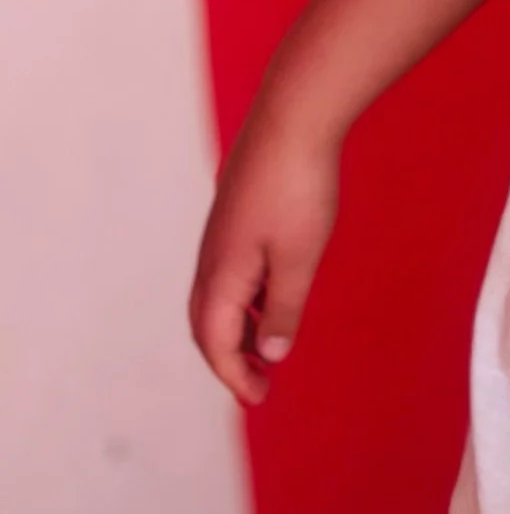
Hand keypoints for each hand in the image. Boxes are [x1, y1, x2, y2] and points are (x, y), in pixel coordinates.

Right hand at [189, 110, 340, 403]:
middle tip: (258, 383)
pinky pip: (229, 267)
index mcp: (220, 274)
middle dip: (228, 358)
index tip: (259, 399)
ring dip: (236, 325)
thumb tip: (268, 355)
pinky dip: (244, 293)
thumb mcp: (299, 258)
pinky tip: (273, 289)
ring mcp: (221, 230)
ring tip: (267, 344)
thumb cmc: (299, 187)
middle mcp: (211, 255)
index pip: (215, 342)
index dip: (234, 376)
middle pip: (206, 323)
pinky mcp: (235, 209)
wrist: (294, 114)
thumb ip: (283, 310)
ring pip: (216, 294)